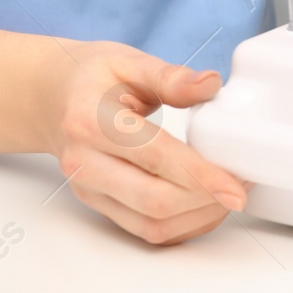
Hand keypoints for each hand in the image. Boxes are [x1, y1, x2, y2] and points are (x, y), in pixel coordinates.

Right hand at [42, 41, 250, 244]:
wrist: (49, 99)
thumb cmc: (90, 78)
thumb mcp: (127, 61)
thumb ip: (170, 76)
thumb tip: (210, 85)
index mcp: (91, 122)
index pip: (153, 156)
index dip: (200, 175)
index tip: (236, 187)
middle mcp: (85, 163)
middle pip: (154, 200)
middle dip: (208, 199)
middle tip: (244, 183)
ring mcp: (89, 190)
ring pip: (152, 225)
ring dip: (200, 216)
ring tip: (230, 192)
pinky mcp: (99, 204)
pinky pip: (146, 231)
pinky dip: (184, 226)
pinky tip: (208, 205)